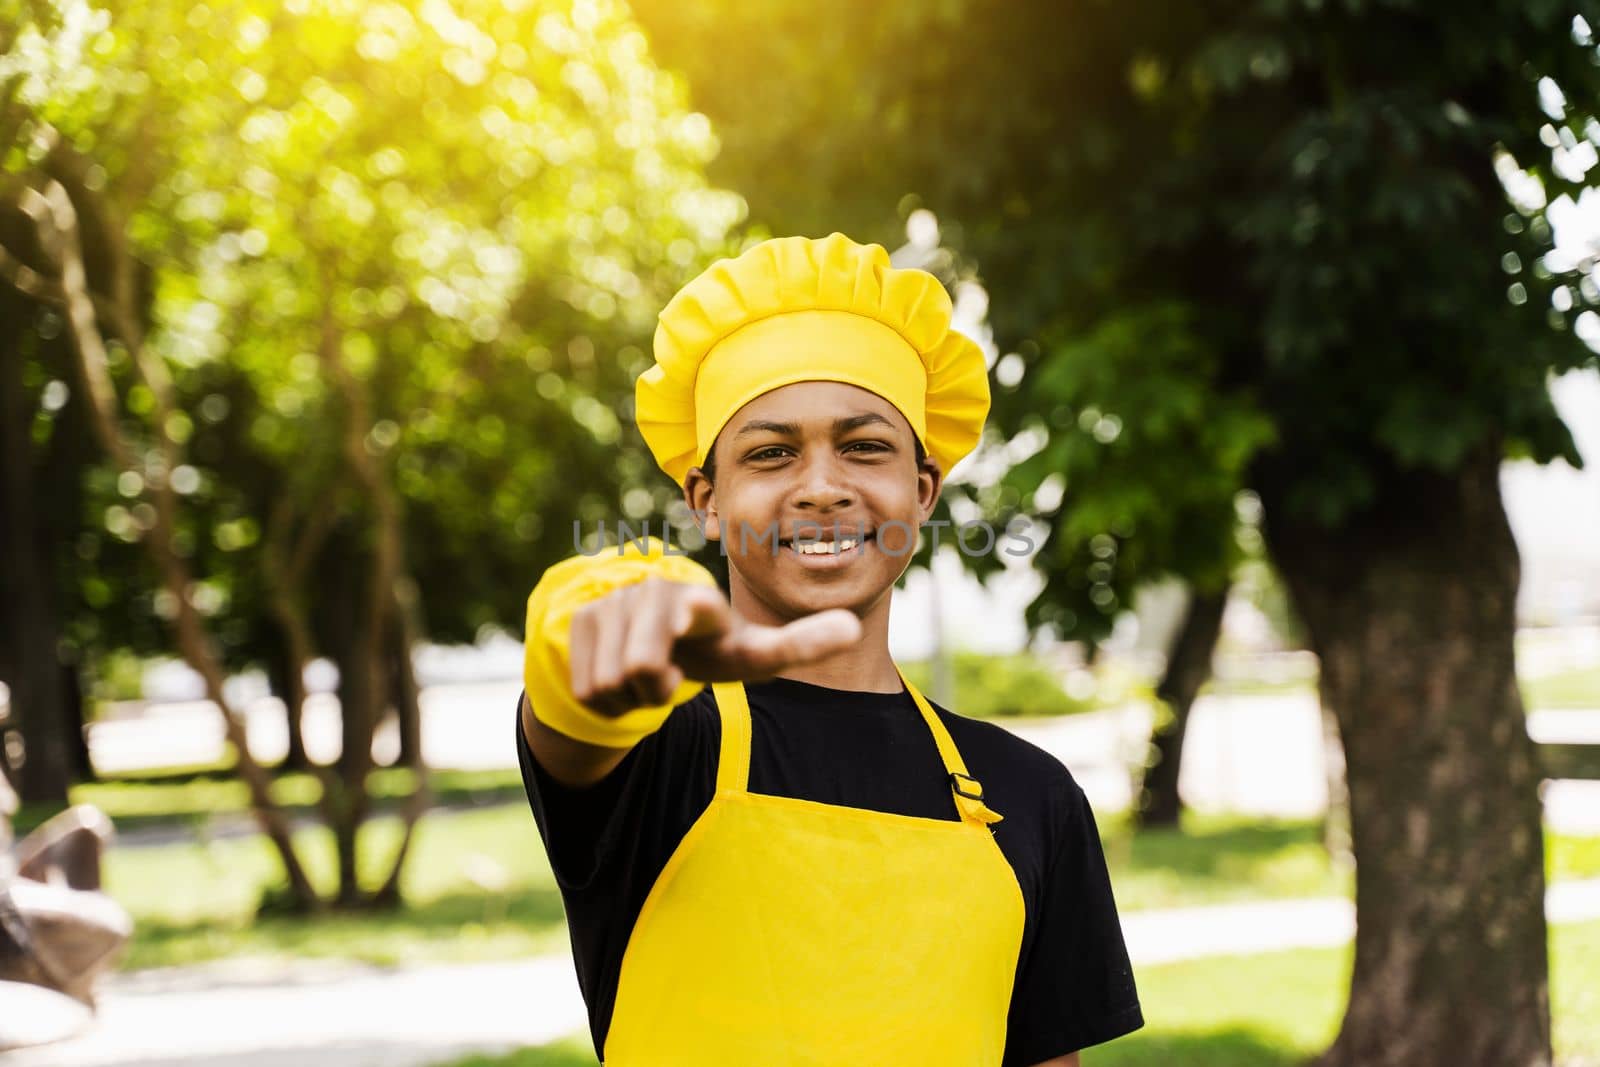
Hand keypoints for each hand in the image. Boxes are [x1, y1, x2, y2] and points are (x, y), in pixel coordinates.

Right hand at [568, 577, 861, 715]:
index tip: (700, 609)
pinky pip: (587, 684)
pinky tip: (618, 669)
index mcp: (704, 608)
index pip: (698, 609)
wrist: (646, 636)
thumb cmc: (709, 648)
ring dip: (629, 692)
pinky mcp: (580, 616)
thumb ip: (800, 644)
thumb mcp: (751, 654)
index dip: (696, 612)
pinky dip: (604, 692)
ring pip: (610, 682)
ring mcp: (614, 602)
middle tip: (669, 674)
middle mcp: (657, 596)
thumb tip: (854, 627)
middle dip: (653, 687)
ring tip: (647, 670)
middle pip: (644, 671)